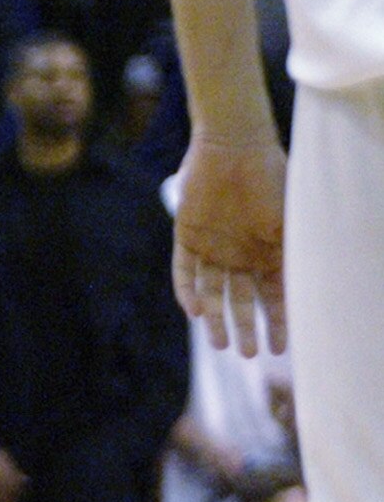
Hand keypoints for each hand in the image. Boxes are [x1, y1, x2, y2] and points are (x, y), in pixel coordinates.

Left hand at [174, 132, 287, 354]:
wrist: (235, 146)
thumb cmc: (272, 179)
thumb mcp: (292, 222)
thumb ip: (297, 255)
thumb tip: (318, 291)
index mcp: (269, 251)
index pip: (274, 296)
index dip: (278, 322)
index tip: (281, 348)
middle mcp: (240, 254)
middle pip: (241, 300)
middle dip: (246, 327)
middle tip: (249, 354)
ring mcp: (212, 246)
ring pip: (212, 291)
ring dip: (215, 318)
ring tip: (222, 344)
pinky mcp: (186, 234)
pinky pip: (183, 270)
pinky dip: (187, 290)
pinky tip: (194, 310)